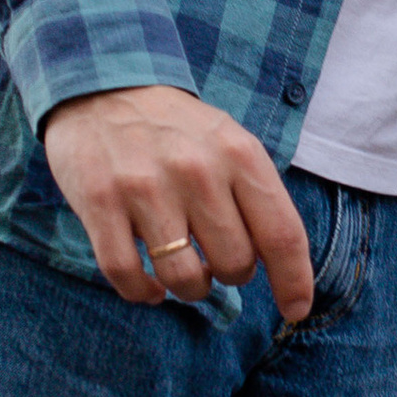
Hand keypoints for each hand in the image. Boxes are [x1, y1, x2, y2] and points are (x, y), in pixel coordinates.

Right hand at [42, 86, 313, 317]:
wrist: (100, 86)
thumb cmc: (177, 129)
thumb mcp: (230, 143)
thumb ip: (257, 197)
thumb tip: (284, 270)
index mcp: (239, 154)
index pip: (282, 235)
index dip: (294, 282)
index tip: (295, 310)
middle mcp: (197, 170)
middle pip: (235, 265)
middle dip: (230, 275)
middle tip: (215, 259)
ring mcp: (145, 187)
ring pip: (184, 279)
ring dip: (189, 289)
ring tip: (183, 273)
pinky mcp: (100, 203)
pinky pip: (127, 276)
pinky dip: (143, 293)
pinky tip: (149, 286)